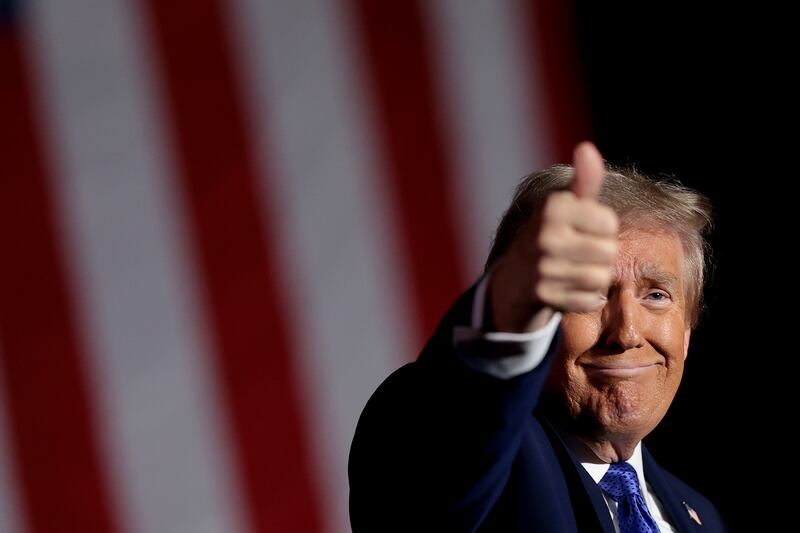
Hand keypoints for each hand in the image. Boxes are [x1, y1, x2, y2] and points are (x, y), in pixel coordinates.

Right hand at [488, 142, 618, 332]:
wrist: (515, 279)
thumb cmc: (550, 235)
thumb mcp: (566, 206)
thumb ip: (584, 180)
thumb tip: (587, 147)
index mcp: (553, 207)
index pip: (610, 222)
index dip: (601, 229)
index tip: (580, 230)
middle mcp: (545, 234)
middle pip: (609, 251)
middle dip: (600, 256)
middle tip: (579, 254)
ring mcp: (542, 266)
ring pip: (600, 277)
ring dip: (593, 278)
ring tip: (575, 271)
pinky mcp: (542, 295)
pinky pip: (588, 300)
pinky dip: (584, 298)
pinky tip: (569, 289)